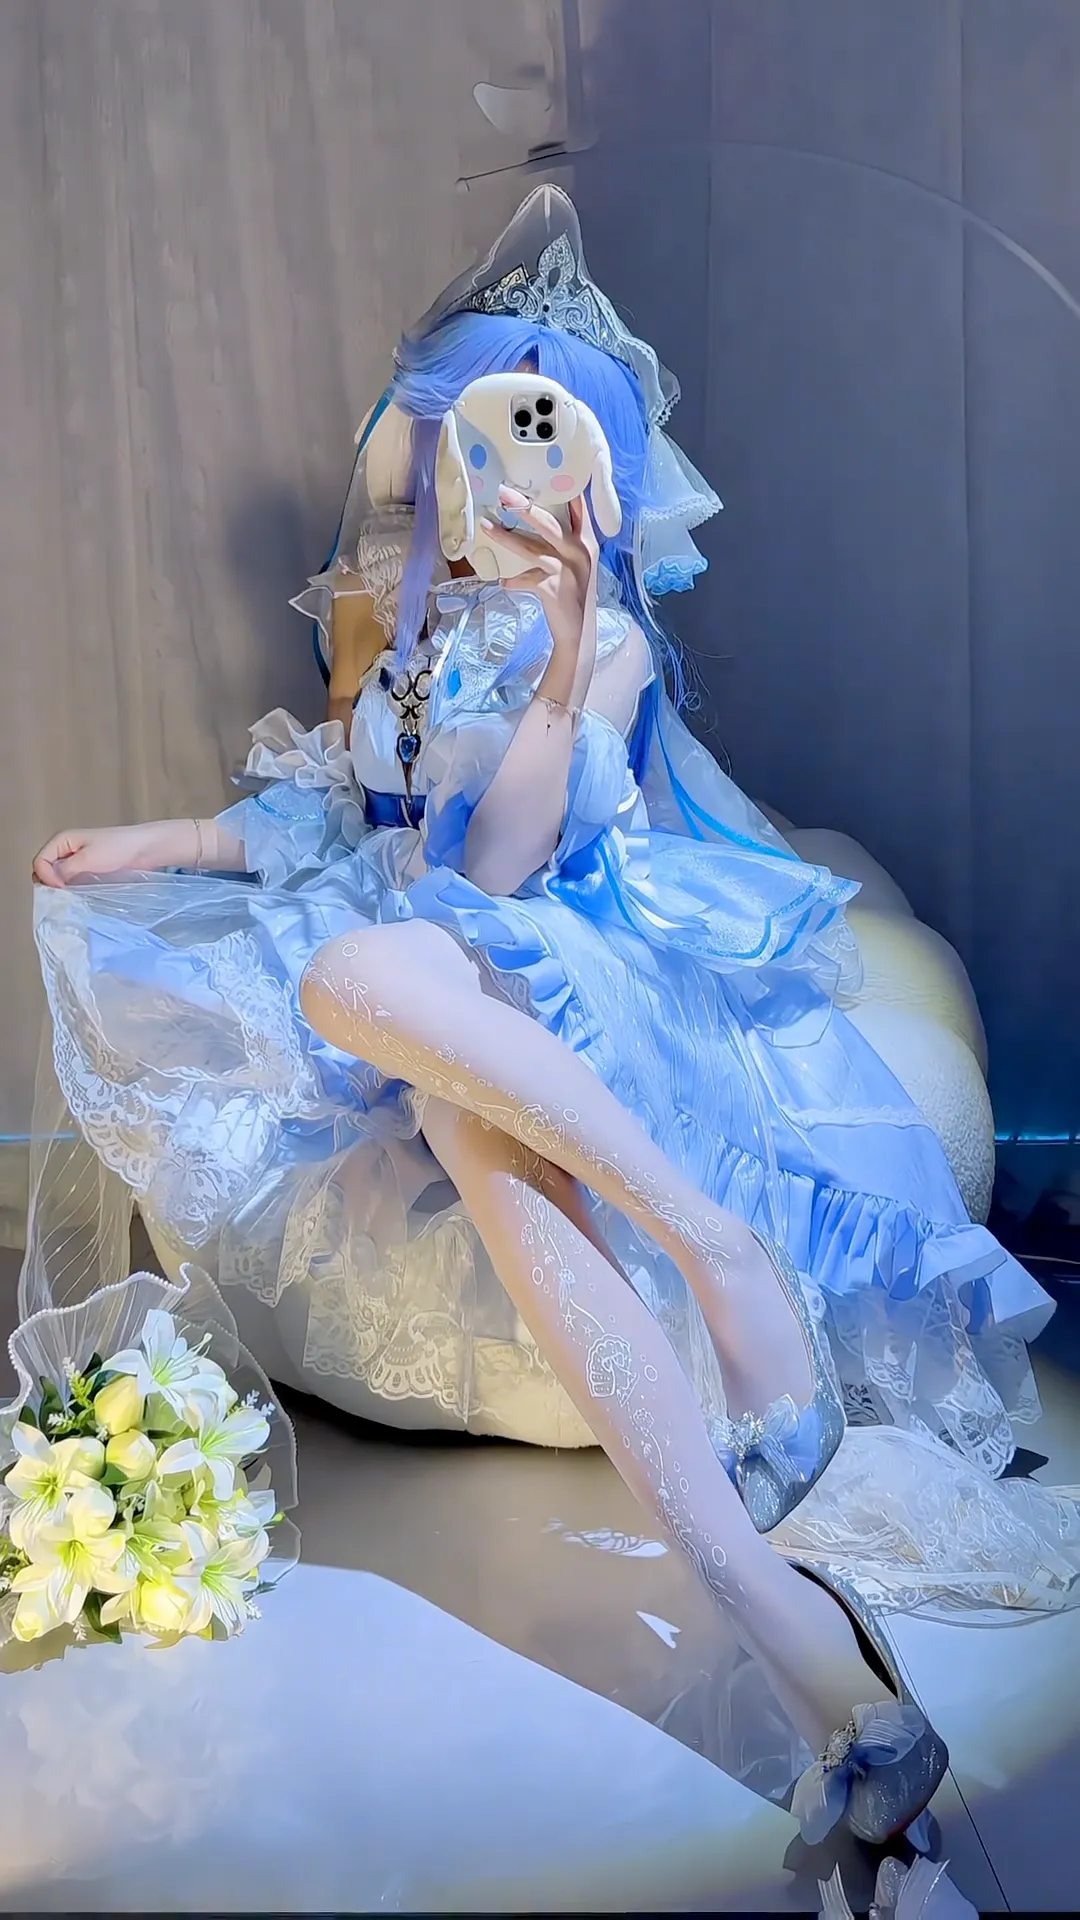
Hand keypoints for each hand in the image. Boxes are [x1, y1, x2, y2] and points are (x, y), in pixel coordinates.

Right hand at [32, 824, 160, 888]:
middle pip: (45, 870)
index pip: (40, 861)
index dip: (46, 876)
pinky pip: (70, 881)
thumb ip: (66, 869)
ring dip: (60, 888)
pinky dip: (70, 889)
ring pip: (57, 877)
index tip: (61, 888)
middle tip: (62, 896)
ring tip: (70, 898)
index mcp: (62, 840)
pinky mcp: (86, 870)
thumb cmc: (119, 848)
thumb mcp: (89, 858)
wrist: (145, 849)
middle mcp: (65, 850)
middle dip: (49, 883)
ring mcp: (75, 861)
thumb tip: (49, 881)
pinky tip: (78, 897)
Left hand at [483, 487, 598, 655]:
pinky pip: (524, 579)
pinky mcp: (552, 589)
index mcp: (587, 543)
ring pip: (530, 548)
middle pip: (549, 524)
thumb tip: (535, 521)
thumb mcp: (577, 565)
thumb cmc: (573, 595)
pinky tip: (505, 582)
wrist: (578, 633)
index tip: (549, 470)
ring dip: (505, 537)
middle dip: (524, 507)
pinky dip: (512, 581)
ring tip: (486, 526)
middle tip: (504, 493)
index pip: (579, 509)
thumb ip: (563, 545)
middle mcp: (579, 553)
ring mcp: (566, 570)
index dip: (566, 489)